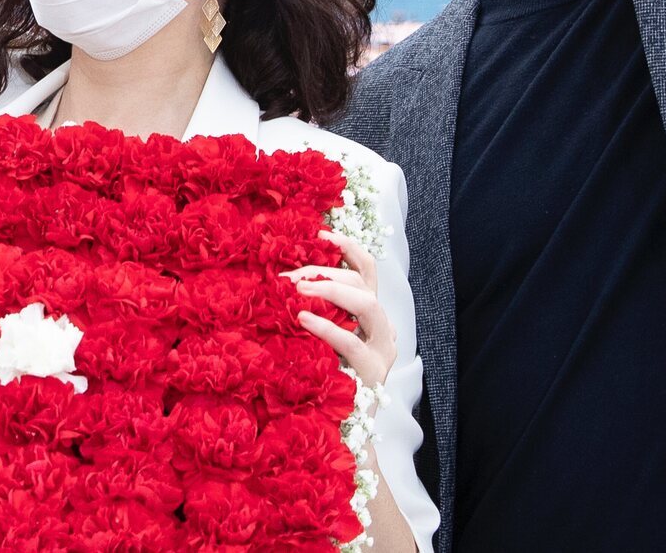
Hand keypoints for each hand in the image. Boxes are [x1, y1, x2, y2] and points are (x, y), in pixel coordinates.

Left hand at [283, 229, 396, 389]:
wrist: (337, 432)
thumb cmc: (320, 382)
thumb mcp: (317, 339)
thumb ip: (312, 312)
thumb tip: (282, 282)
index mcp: (371, 316)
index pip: (367, 270)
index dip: (347, 248)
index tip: (322, 233)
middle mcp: (382, 327)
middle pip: (362, 283)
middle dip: (326, 273)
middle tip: (293, 277)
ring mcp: (382, 348)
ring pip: (367, 302)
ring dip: (332, 290)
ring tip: (300, 290)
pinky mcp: (373, 371)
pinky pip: (351, 341)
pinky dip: (326, 326)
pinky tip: (303, 319)